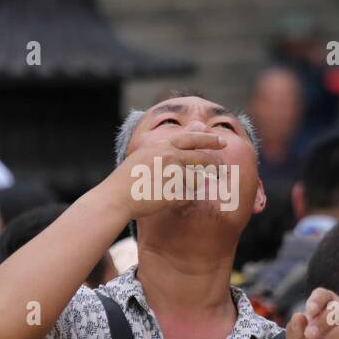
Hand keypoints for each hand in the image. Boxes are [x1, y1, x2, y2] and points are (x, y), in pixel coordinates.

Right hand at [106, 128, 228, 221]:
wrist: (115, 197)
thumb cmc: (128, 179)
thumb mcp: (143, 155)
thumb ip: (164, 147)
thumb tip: (181, 136)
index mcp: (160, 145)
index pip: (191, 138)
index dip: (209, 139)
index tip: (221, 141)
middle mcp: (168, 156)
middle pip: (201, 157)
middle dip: (214, 163)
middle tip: (222, 167)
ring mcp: (171, 174)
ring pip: (196, 179)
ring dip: (194, 185)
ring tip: (187, 189)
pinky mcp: (172, 192)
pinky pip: (187, 197)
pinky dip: (184, 200)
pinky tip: (174, 201)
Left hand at [286, 288, 338, 338]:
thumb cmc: (307, 337)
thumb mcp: (296, 334)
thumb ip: (295, 326)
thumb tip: (298, 317)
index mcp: (324, 300)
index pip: (323, 295)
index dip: (317, 301)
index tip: (309, 311)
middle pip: (337, 309)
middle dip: (323, 322)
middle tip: (310, 335)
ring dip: (331, 337)